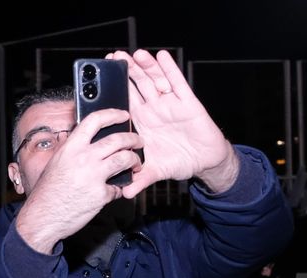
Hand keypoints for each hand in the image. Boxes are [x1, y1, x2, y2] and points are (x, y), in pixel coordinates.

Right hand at [15, 108, 142, 252]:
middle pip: (117, 139)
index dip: (113, 114)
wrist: (42, 217)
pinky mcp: (101, 195)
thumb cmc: (47, 192)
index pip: (95, 120)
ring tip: (135, 164)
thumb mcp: (56, 163)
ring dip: (134, 160)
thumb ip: (73, 150)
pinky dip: (118, 190)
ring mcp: (94, 176)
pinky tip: (114, 191)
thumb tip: (88, 141)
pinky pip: (118, 188)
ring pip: (124, 159)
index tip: (124, 115)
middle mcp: (83, 158)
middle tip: (138, 142)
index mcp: (71, 148)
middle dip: (133, 139)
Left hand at [108, 49, 239, 197]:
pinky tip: (161, 56)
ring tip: (132, 54)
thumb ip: (141, 179)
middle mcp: (154, 110)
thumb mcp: (157, 171)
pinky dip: (169, 69)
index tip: (101, 80)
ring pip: (154, 81)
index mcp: (143, 123)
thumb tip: (125, 194)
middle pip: (137, 87)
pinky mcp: (187, 102)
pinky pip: (177, 82)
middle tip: (112, 57)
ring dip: (144, 67)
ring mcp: (170, 104)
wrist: (205, 162)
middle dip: (126, 72)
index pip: (125, 103)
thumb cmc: (180, 162)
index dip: (115, 91)